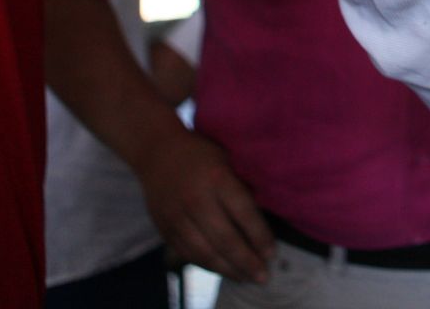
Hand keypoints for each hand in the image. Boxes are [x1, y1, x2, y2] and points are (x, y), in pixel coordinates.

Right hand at [134, 126, 274, 283]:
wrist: (157, 151)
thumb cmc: (201, 154)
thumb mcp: (227, 159)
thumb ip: (243, 186)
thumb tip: (266, 217)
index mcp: (217, 178)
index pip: (244, 213)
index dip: (260, 237)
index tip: (273, 254)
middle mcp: (196, 200)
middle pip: (225, 239)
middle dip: (247, 261)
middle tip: (263, 276)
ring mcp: (177, 216)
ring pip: (205, 252)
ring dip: (228, 269)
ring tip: (246, 277)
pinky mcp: (164, 228)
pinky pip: (188, 253)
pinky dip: (208, 265)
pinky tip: (223, 270)